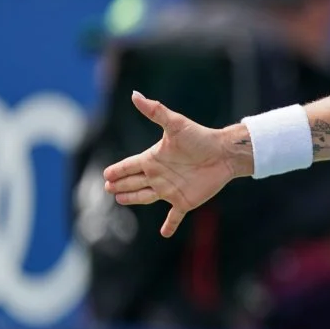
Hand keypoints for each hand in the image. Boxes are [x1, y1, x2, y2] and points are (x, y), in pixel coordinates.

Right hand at [102, 91, 245, 237]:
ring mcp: (170, 189)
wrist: (224, 153)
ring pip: (145, 197)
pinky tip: (164, 234)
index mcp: (153, 159)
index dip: (116, 171)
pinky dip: (169, 225)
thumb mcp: (175, 124)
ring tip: (120, 199)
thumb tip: (135, 94)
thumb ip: (155, 111)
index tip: (105, 174)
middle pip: (133, 182)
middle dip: (120, 186)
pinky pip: (175, 216)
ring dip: (133, 199)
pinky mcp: (185, 201)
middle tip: (107, 188)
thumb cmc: (200, 137)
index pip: (128, 166)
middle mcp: (159, 175)